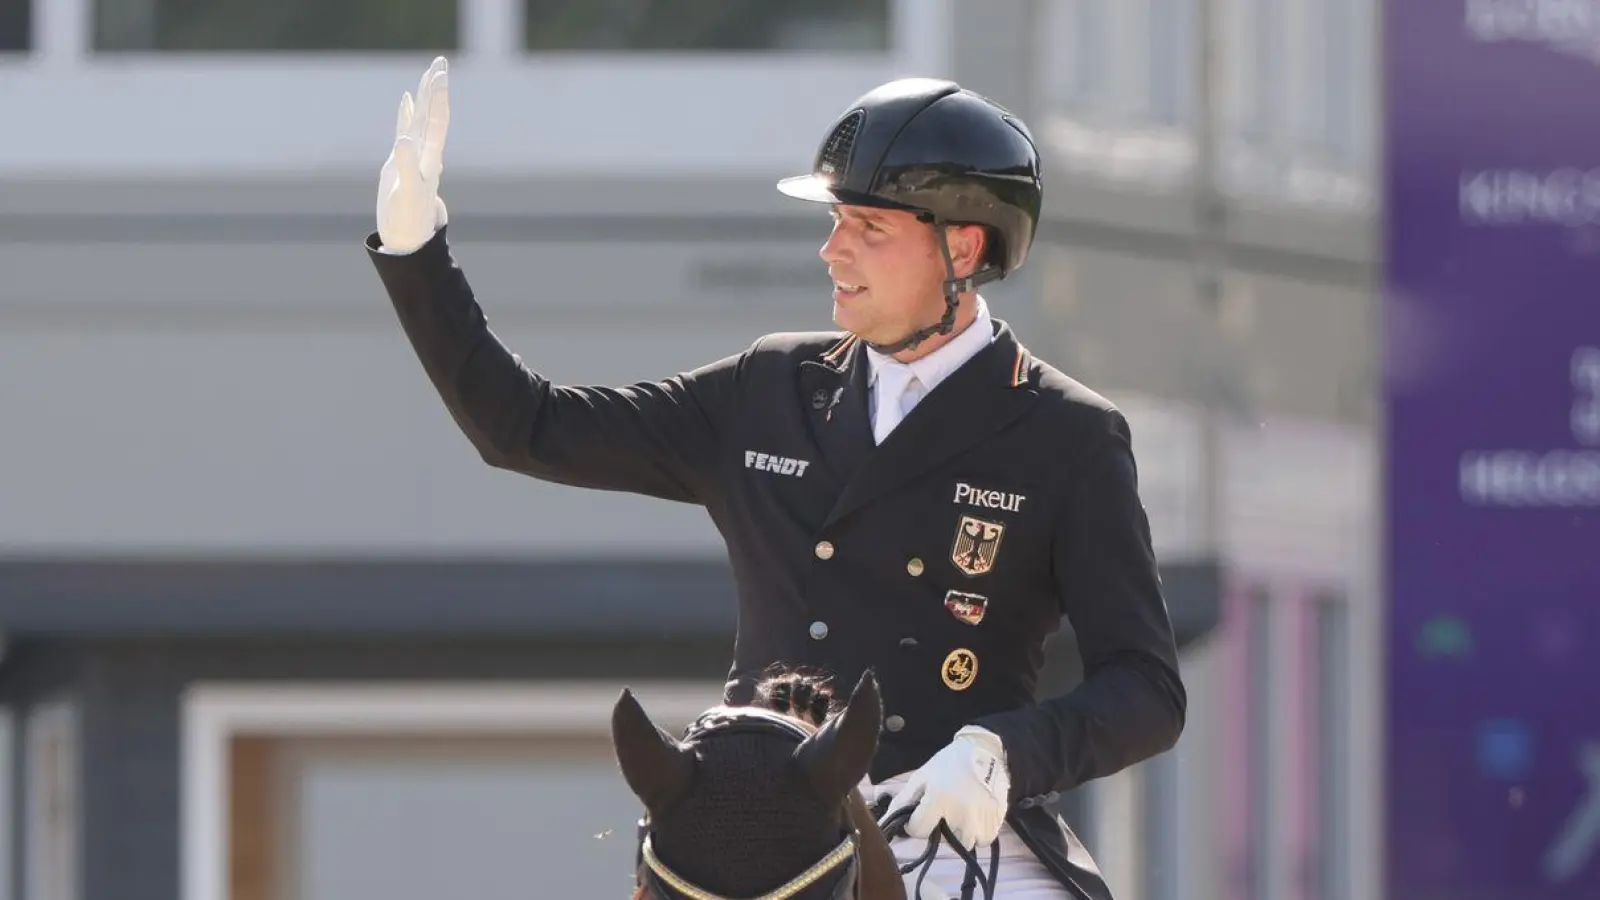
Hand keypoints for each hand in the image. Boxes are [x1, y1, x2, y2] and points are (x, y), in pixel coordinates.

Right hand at [376, 56, 449, 253]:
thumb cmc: (409, 219)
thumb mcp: (407, 193)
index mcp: (428, 157)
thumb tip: (404, 140)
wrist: (408, 237)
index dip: (437, 97)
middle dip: (435, 88)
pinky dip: (406, 113)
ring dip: (425, 96)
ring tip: (429, 72)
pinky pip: (406, 129)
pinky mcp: (400, 159)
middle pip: (432, 114)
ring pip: (421, 118)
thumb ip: (407, 167)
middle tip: (440, 61)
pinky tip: (407, 99)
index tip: (439, 73)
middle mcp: (424, 152)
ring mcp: (413, 154)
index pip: (436, 120)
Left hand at [883, 726, 1009, 849]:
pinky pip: (983, 840)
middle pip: (943, 840)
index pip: (919, 830)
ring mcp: (981, 819)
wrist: (985, 750)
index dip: (915, 824)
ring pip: (965, 843)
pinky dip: (978, 832)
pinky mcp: (997, 821)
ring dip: (960, 833)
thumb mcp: (922, 776)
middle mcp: (961, 813)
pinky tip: (975, 815)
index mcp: (939, 799)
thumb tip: (885, 822)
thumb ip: (904, 800)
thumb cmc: (948, 763)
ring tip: (960, 812)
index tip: (921, 813)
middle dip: (940, 828)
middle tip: (944, 809)